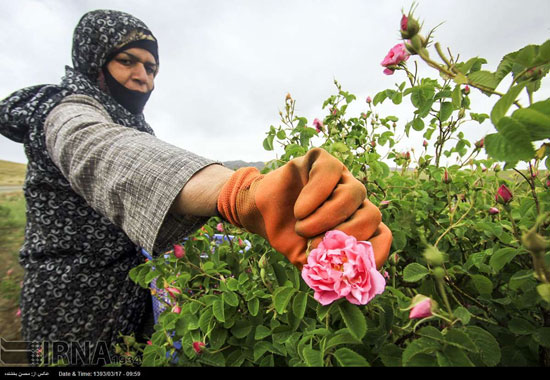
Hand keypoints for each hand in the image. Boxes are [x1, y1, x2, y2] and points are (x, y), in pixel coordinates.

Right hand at [217, 148, 391, 268]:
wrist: (260, 214)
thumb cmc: (289, 237)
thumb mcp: (309, 261)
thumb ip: (330, 269)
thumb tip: (351, 276)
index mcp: (358, 224)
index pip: (383, 236)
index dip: (369, 252)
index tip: (343, 264)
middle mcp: (355, 200)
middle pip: (372, 215)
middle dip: (344, 235)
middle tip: (314, 245)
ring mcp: (341, 178)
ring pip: (354, 193)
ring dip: (326, 217)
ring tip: (301, 227)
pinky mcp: (322, 160)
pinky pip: (331, 172)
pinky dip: (316, 195)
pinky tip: (300, 210)